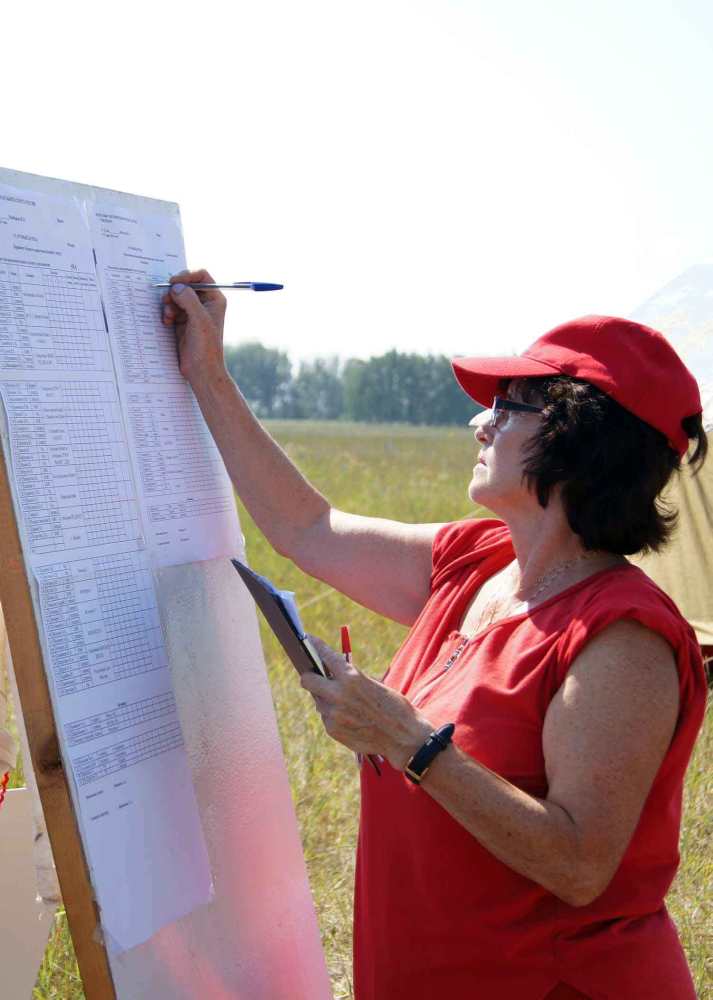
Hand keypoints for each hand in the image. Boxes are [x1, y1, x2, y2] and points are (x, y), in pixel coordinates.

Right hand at [161, 269, 227, 387]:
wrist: (201, 370)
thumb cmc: (206, 347)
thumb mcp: (199, 320)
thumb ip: (188, 300)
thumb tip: (176, 287)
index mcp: (215, 299)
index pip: (201, 276)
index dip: (187, 276)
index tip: (174, 283)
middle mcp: (205, 303)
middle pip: (186, 285)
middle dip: (174, 291)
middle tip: (167, 300)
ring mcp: (193, 312)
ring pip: (176, 297)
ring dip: (169, 303)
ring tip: (168, 316)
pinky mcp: (183, 322)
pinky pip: (172, 308)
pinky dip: (167, 312)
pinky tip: (167, 322)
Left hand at [300, 635, 432, 769]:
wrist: (403, 737)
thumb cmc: (394, 706)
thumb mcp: (374, 684)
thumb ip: (351, 678)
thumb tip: (331, 673)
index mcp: (351, 677)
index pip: (325, 655)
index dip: (315, 646)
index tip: (308, 640)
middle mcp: (338, 694)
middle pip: (307, 680)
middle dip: (310, 676)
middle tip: (315, 676)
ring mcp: (333, 714)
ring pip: (317, 700)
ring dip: (326, 698)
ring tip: (343, 702)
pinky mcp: (332, 730)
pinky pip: (325, 716)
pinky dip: (333, 714)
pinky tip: (348, 716)